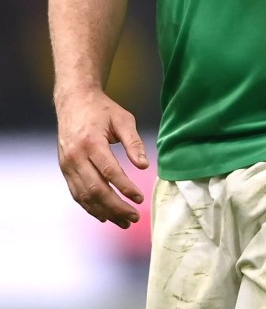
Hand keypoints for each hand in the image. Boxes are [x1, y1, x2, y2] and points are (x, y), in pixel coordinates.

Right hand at [56, 89, 148, 229]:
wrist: (74, 101)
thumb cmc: (102, 109)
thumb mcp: (123, 119)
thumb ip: (134, 142)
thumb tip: (144, 166)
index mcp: (91, 142)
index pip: (109, 172)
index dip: (125, 188)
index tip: (140, 198)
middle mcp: (76, 157)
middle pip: (95, 189)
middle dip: (116, 207)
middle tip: (134, 217)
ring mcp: (67, 165)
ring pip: (85, 196)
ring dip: (104, 212)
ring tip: (124, 221)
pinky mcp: (65, 170)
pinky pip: (77, 194)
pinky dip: (91, 207)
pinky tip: (105, 216)